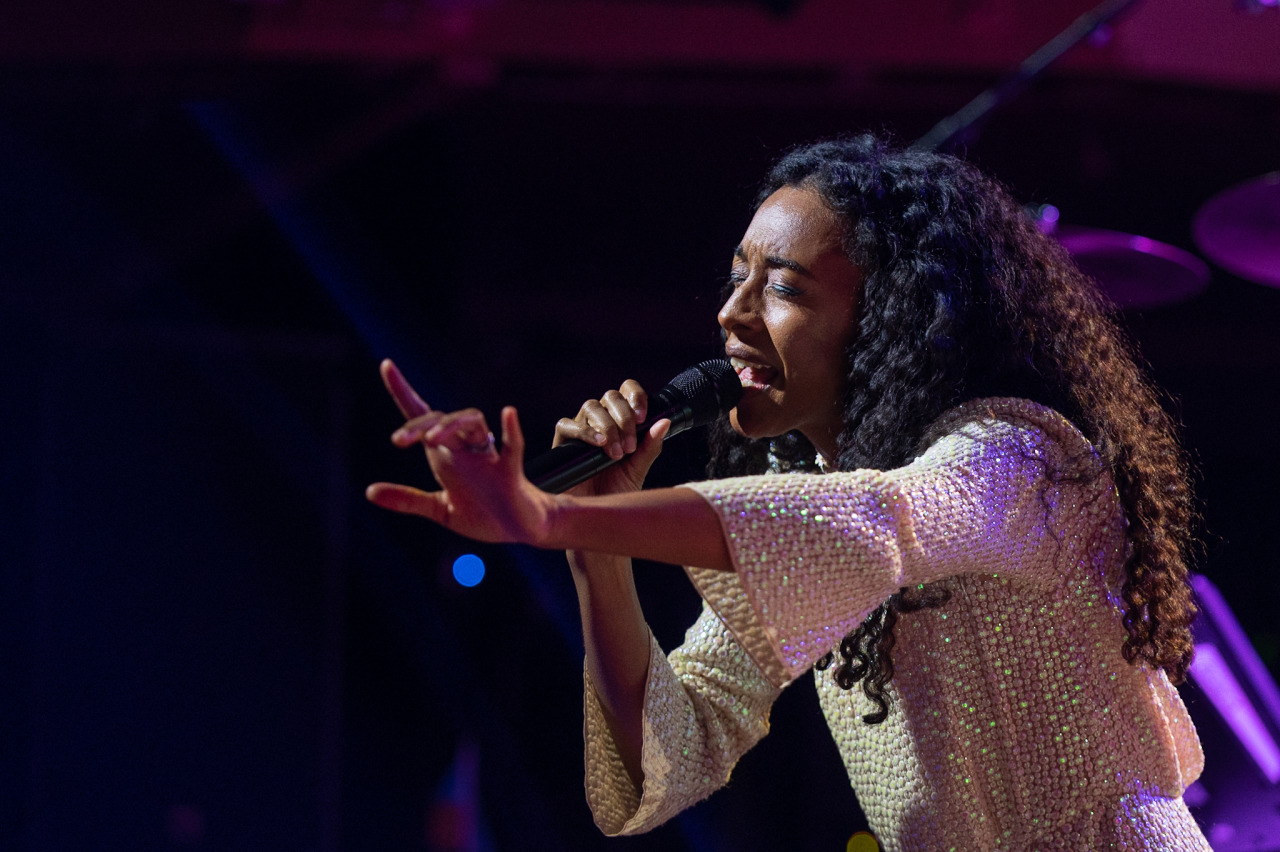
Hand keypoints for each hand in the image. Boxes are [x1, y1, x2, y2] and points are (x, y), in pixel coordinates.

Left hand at [365, 359, 553, 544]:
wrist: (518, 530)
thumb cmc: (482, 513)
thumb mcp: (439, 508)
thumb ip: (407, 499)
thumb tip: (369, 491)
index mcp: (447, 455)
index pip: (423, 415)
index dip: (403, 391)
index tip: (386, 364)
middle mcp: (466, 449)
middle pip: (442, 420)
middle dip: (419, 425)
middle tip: (398, 440)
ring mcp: (489, 458)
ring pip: (472, 422)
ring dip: (451, 425)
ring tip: (431, 441)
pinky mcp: (510, 474)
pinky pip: (512, 447)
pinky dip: (511, 430)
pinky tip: (508, 413)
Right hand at [553, 379, 669, 497]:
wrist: (595, 519)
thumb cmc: (615, 494)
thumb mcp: (638, 470)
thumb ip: (650, 447)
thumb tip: (665, 422)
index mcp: (621, 423)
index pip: (626, 392)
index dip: (635, 396)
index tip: (642, 417)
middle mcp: (600, 422)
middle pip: (610, 397)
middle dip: (623, 417)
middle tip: (630, 446)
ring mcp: (581, 431)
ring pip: (590, 407)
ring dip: (607, 426)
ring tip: (616, 452)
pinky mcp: (562, 444)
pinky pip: (566, 425)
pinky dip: (584, 431)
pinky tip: (599, 444)